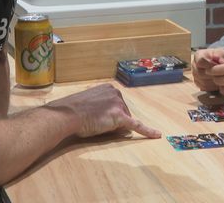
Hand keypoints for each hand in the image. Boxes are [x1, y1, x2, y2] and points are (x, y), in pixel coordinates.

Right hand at [46, 83, 160, 138]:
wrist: (66, 115)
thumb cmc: (72, 109)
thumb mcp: (88, 101)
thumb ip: (101, 104)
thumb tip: (108, 115)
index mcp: (108, 88)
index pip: (116, 104)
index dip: (108, 113)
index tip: (98, 116)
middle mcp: (116, 93)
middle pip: (122, 111)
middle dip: (113, 119)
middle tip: (95, 122)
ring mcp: (118, 104)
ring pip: (124, 119)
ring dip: (114, 125)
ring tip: (97, 124)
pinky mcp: (120, 117)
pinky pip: (136, 125)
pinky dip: (147, 131)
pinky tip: (156, 135)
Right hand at [192, 48, 223, 91]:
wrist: (221, 63)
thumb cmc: (221, 57)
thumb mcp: (222, 52)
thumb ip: (220, 54)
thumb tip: (217, 57)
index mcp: (198, 55)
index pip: (200, 62)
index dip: (210, 65)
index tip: (218, 67)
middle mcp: (194, 65)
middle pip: (200, 73)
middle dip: (212, 75)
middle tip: (221, 75)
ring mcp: (195, 74)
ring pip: (202, 81)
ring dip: (212, 82)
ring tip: (221, 79)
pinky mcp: (198, 83)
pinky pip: (203, 87)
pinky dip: (211, 87)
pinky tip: (218, 84)